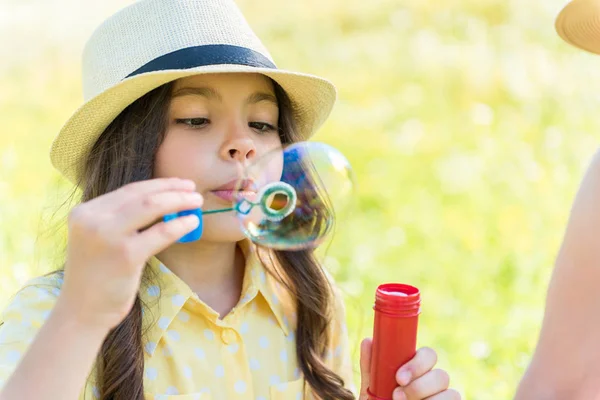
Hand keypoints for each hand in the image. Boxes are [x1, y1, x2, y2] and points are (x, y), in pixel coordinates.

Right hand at [58, 178, 202, 330]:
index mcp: (85, 211)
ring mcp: (108, 236)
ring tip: (197, 202)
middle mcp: (93, 219)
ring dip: (179, 201)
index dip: (158, 184)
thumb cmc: (97, 275)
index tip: (179, 184)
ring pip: (152, 206)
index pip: (129, 190)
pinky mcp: (126, 255)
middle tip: (193, 189)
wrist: (81, 311)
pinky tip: (192, 223)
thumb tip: (162, 201)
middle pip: (142, 194)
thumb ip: (120, 219)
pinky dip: (180, 225)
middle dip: (172, 189)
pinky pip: (161, 233)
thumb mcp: (100, 238)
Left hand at [359, 338, 460, 399]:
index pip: (429, 355)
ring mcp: (443, 397)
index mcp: (418, 369)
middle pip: (441, 376)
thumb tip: (368, 341)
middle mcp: (434, 383)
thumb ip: (371, 367)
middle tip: (397, 395)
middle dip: (419, 387)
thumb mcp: (372, 388)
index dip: (417, 365)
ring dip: (429, 399)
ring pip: (451, 393)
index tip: (399, 378)